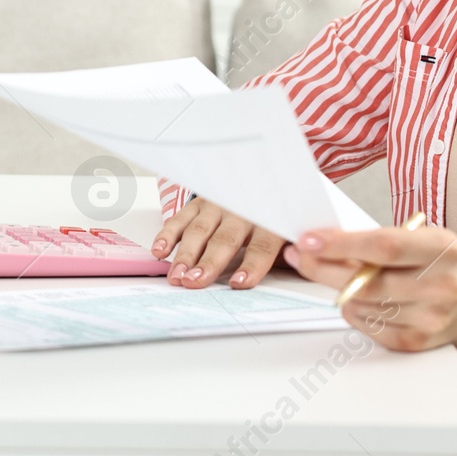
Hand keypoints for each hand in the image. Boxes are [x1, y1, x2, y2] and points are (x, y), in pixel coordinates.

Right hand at [151, 196, 284, 289]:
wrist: (266, 173)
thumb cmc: (278, 211)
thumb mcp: (292, 227)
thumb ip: (291, 249)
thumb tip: (296, 268)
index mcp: (271, 218)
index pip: (263, 245)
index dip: (252, 264)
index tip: (240, 282)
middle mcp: (243, 209)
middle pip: (225, 240)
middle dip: (209, 262)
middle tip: (194, 282)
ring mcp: (219, 204)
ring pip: (200, 230)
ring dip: (185, 254)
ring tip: (176, 276)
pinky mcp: (201, 202)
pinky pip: (182, 218)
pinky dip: (168, 234)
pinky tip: (160, 251)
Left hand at [282, 225, 456, 373]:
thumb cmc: (443, 260)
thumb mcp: (424, 236)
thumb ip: (382, 239)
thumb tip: (326, 241)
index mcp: (442, 249)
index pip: (384, 247)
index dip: (341, 245)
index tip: (310, 241)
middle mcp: (441, 285)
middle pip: (367, 282)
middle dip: (324, 268)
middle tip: (301, 256)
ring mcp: (432, 318)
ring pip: (363, 306)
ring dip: (338, 290)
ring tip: (333, 273)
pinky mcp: (419, 341)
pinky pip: (370, 327)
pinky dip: (355, 312)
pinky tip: (357, 299)